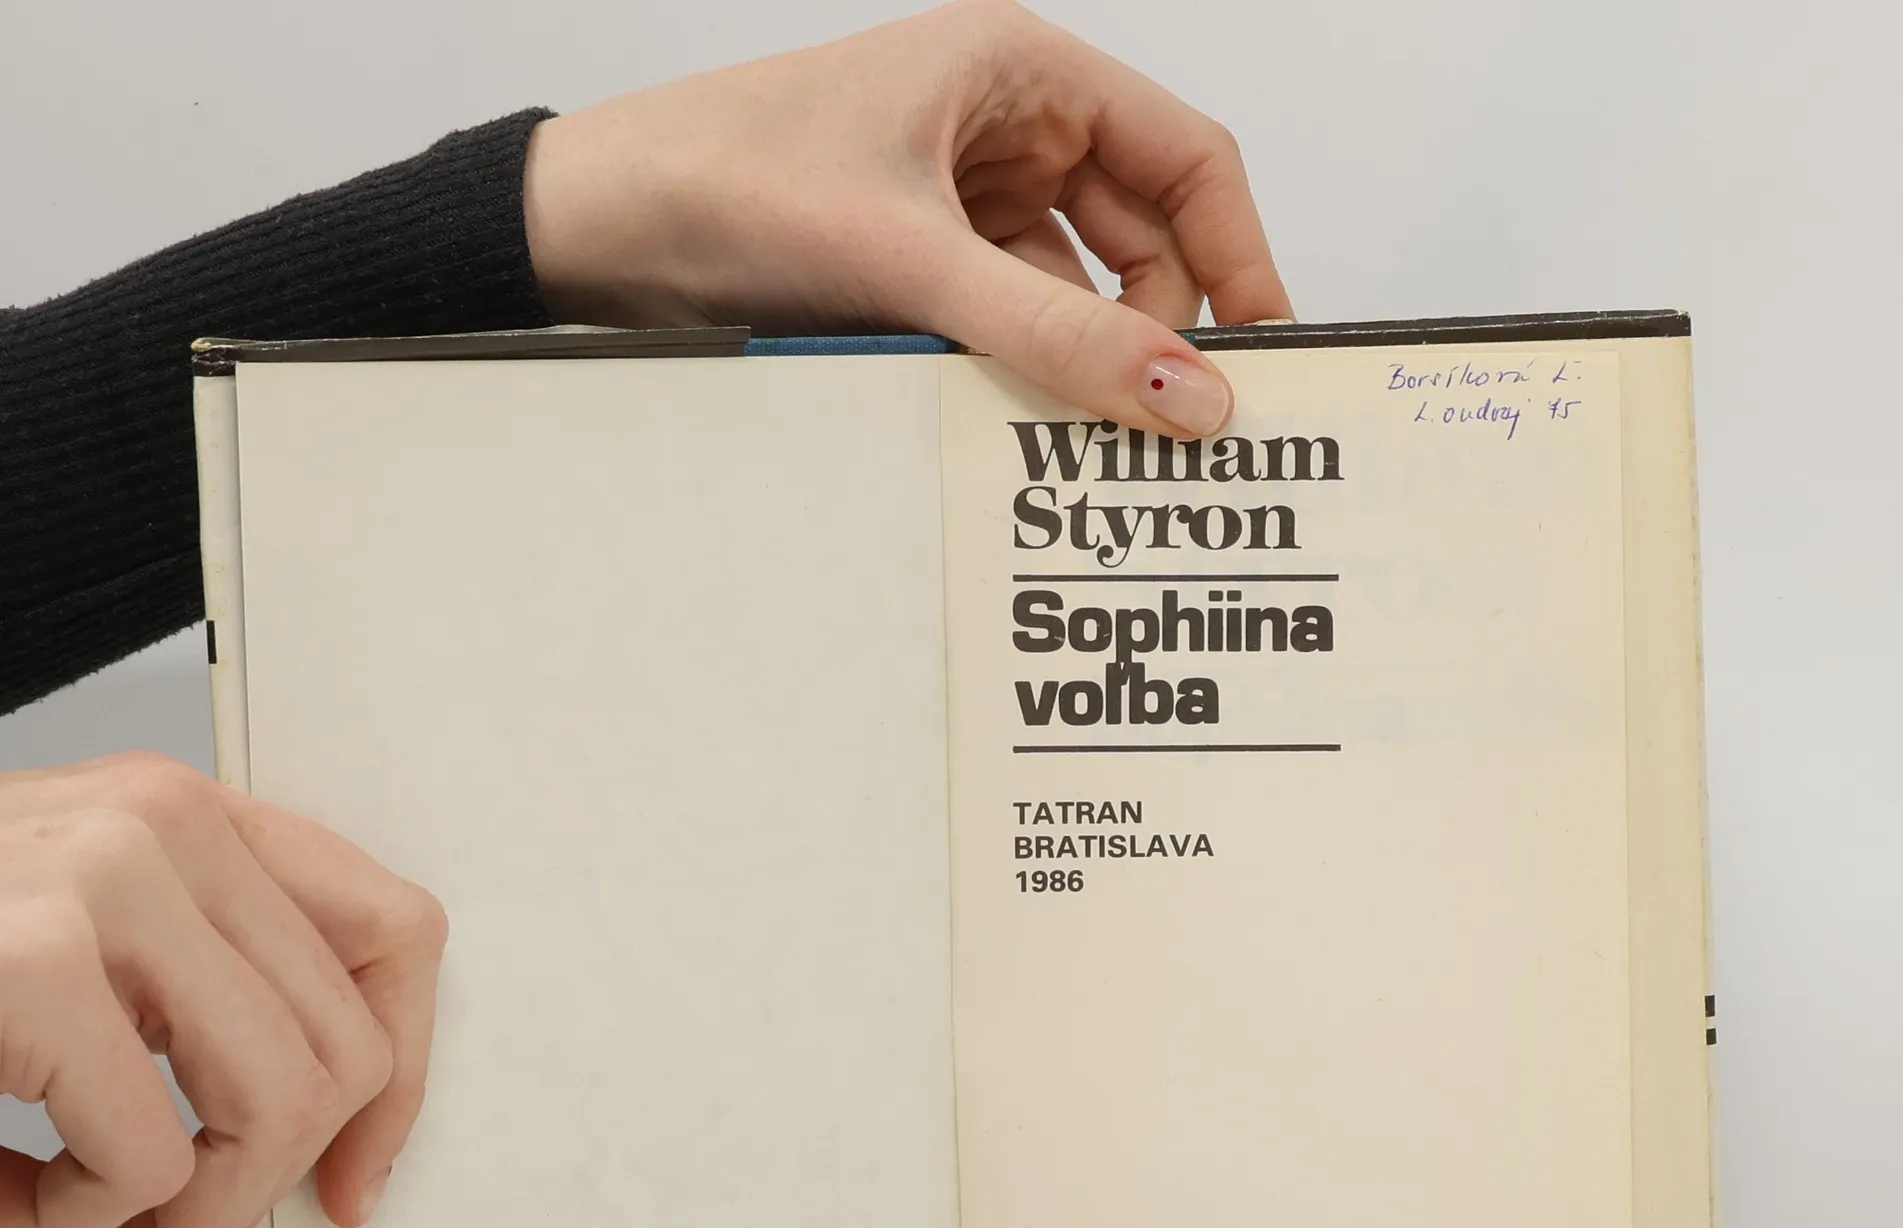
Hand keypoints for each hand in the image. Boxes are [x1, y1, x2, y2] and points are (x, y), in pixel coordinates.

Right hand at [0, 754, 447, 1227]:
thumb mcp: (77, 946)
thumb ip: (203, 997)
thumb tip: (339, 1138)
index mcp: (189, 820)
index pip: (397, 936)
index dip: (399, 1081)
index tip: (348, 1177)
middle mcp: (164, 828)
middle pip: (345, 1055)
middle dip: (258, 1188)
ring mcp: (101, 887)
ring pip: (276, 1112)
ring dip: (182, 1220)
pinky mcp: (32, 966)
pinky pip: (149, 1160)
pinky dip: (82, 1221)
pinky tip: (8, 1201)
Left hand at [523, 0, 1290, 438]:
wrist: (594, 230)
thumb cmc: (725, 184)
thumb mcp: (910, 261)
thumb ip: (1055, 337)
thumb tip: (1184, 397)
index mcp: (1020, 71)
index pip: (1185, 158)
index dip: (1240, 255)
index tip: (1265, 354)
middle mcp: (1004, 128)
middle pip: (1141, 237)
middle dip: (1157, 328)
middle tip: (1171, 427)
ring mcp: (962, 198)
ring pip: (1075, 292)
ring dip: (1083, 361)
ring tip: (1086, 437)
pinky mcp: (920, 262)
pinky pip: (1011, 322)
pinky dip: (1023, 373)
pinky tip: (1018, 424)